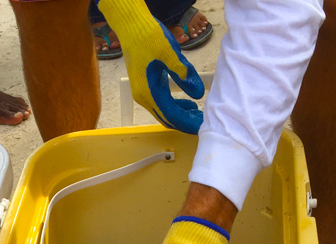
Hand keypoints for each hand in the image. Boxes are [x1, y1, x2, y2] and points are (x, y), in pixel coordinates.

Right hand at [97, 0, 203, 133]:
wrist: (131, 26)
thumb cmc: (149, 37)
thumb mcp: (169, 53)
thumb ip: (184, 74)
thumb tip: (199, 94)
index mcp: (149, 93)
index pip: (172, 116)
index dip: (188, 122)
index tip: (203, 125)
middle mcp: (144, 98)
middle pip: (167, 118)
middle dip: (186, 122)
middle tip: (204, 121)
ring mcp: (143, 93)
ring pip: (165, 112)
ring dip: (181, 115)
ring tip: (199, 113)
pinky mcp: (146, 87)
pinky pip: (162, 103)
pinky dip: (175, 106)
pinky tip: (188, 104)